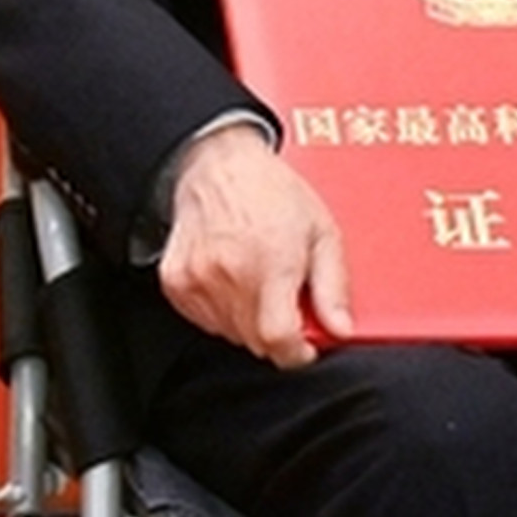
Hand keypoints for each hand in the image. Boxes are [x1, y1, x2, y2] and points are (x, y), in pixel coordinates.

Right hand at [158, 122, 349, 366]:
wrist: (219, 163)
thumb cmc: (271, 191)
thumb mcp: (322, 232)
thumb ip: (333, 287)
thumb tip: (340, 328)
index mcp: (270, 264)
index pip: (278, 341)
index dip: (297, 354)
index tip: (306, 346)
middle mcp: (229, 274)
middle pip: (255, 342)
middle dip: (277, 334)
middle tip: (285, 302)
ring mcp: (197, 278)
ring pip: (230, 333)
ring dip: (249, 323)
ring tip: (258, 285)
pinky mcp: (175, 280)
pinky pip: (202, 319)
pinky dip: (221, 312)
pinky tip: (233, 282)